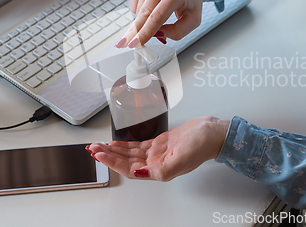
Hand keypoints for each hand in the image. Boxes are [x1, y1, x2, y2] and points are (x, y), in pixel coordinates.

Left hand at [87, 117, 229, 180]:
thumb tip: (139, 173)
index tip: (100, 155)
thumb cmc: (202, 145)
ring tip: (99, 146)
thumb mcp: (181, 159)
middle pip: (125, 161)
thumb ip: (160, 170)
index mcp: (159, 170)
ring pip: (129, 154)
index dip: (112, 163)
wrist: (212, 132)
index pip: (129, 169)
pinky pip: (137, 146)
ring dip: (113, 150)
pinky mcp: (160, 143)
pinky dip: (125, 144)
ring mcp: (157, 153)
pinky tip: (116, 143)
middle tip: (93, 149)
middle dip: (108, 156)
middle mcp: (155, 163)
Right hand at [114, 0, 209, 47]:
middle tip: (126, 44)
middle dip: (134, 31)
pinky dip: (139, 13)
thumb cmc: (190, 0)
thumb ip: (178, 31)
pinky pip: (134, 4)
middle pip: (144, 13)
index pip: (157, 16)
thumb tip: (158, 34)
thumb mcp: (193, 20)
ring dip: (142, 22)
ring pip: (138, 10)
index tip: (135, 43)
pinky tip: (151, 8)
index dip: (145, 32)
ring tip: (156, 19)